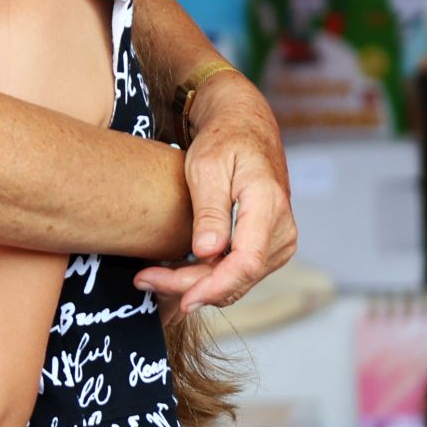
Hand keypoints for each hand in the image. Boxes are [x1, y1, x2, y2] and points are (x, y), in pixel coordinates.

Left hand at [135, 67, 295, 312]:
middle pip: (237, 278)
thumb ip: (210, 210)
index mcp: (269, 206)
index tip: (182, 299)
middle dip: (190, 287)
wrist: (245, 128)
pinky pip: (236, 273)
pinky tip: (172, 272)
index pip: (246, 263)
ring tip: (150, 277)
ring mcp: (277, 242)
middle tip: (145, 281)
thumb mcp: (207, 167)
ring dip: (194, 285)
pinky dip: (204, 277)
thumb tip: (207, 252)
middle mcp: (281, 230)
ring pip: (235, 281)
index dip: (213, 287)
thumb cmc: (224, 140)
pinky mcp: (266, 247)